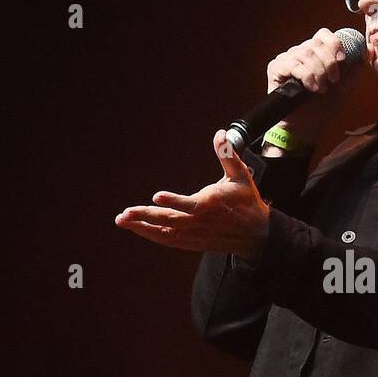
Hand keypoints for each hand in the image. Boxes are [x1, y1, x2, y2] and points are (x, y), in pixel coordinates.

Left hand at [115, 130, 270, 258]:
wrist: (255, 235)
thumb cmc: (246, 202)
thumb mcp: (241, 176)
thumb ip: (228, 155)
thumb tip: (220, 134)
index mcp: (212, 204)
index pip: (190, 205)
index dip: (173, 201)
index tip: (156, 196)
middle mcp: (200, 222)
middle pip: (170, 220)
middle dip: (145, 216)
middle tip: (125, 213)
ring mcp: (195, 234)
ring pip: (165, 232)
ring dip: (142, 227)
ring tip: (122, 220)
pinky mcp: (192, 242)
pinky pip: (168, 240)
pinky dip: (151, 234)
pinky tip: (137, 227)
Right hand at [267, 27, 363, 138]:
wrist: (305, 127)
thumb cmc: (322, 107)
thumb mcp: (345, 87)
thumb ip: (355, 69)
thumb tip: (367, 50)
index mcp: (316, 54)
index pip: (323, 35)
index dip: (334, 44)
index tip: (342, 60)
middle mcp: (300, 53)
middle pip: (316, 44)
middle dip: (329, 63)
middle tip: (333, 81)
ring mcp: (287, 59)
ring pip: (306, 53)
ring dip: (319, 72)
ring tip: (322, 89)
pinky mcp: (276, 68)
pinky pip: (293, 64)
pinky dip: (306, 76)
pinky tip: (311, 88)